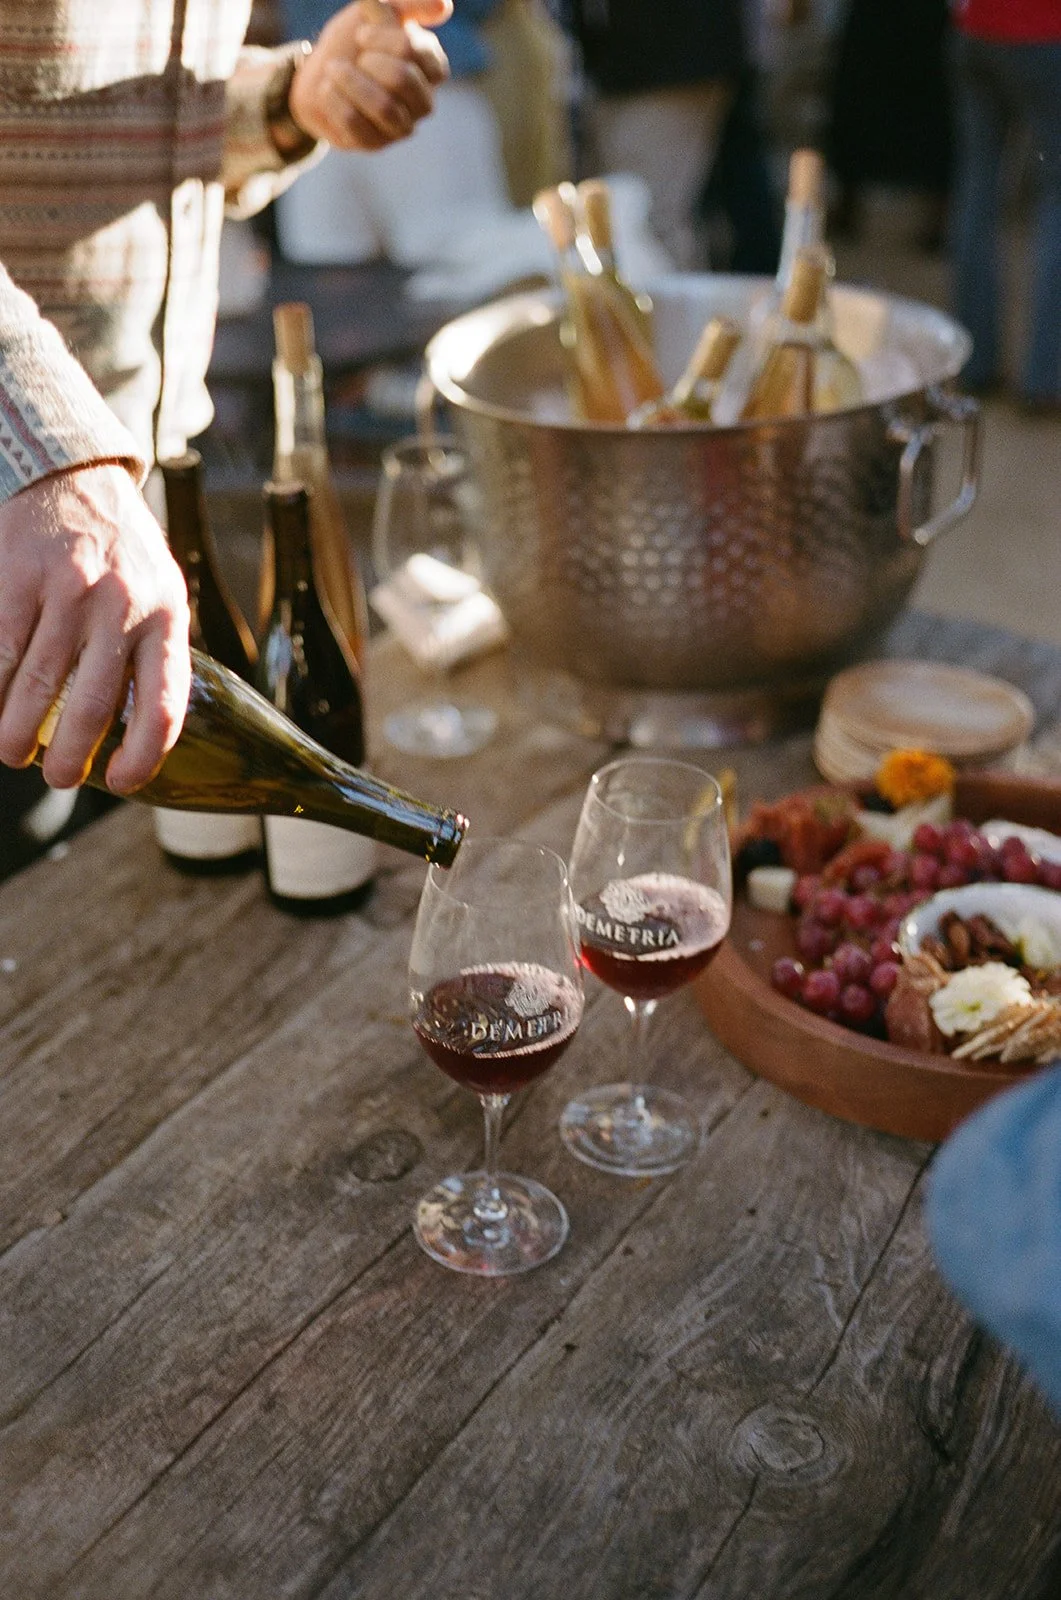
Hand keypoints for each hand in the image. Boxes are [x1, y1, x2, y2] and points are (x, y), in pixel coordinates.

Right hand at [0, 464, 190, 794]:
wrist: (72, 474)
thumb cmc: (120, 551)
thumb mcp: (161, 591)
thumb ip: (154, 651)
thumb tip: (142, 733)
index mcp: (166, 616)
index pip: (163, 705)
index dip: (143, 757)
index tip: (120, 781)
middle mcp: (121, 604)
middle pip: (91, 707)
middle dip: (67, 759)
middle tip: (55, 777)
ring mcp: (67, 589)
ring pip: (35, 686)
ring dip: (15, 733)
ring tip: (11, 749)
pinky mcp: (18, 575)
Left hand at [287, 0, 451, 152]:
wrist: (320, 74)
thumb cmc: (355, 43)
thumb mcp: (377, 13)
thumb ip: (407, 6)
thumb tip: (444, 7)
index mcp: (431, 67)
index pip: (416, 52)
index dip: (383, 38)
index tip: (361, 34)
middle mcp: (423, 101)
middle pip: (402, 79)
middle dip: (369, 61)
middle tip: (354, 57)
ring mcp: (401, 127)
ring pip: (383, 107)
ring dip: (350, 81)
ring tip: (333, 69)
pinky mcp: (375, 144)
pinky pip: (355, 122)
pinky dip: (334, 99)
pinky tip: (327, 89)